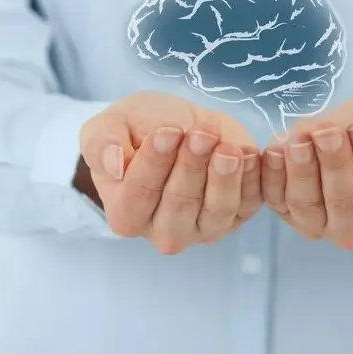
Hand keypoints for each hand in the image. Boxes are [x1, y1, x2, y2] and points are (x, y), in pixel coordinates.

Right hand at [79, 91, 261, 253]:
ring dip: (223, 178)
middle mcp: (163, 230)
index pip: (139, 195)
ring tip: (226, 147)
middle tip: (200, 134)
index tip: (167, 131)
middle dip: (191, 166)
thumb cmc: (136, 128)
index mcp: (126, 214)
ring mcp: (203, 228)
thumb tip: (114, 164)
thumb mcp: (108, 125)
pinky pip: (248, 203)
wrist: (176, 122)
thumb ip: (101, 143)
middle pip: (179, 205)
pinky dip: (251, 180)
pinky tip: (247, 153)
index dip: (154, 163)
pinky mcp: (236, 215)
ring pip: (217, 211)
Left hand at [260, 96, 352, 249]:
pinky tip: (276, 148)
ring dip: (302, 171)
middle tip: (328, 132)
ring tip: (301, 138)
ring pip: (308, 204)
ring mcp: (318, 222)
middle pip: (345, 202)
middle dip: (336, 165)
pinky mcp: (286, 209)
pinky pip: (275, 198)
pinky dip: (272, 176)